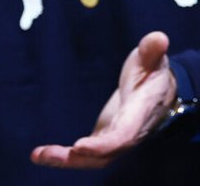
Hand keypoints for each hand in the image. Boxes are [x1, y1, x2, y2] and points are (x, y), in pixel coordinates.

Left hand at [31, 31, 176, 168]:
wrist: (160, 92)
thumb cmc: (152, 72)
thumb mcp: (152, 59)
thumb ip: (151, 50)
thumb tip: (158, 38)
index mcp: (141, 112)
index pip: (125, 134)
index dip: (105, 143)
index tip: (80, 145)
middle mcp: (130, 132)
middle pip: (108, 153)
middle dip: (83, 156)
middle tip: (52, 153)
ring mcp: (117, 140)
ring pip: (95, 159)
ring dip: (67, 160)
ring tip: (39, 154)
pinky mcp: (104, 142)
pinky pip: (85, 157)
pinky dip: (63, 158)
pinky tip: (39, 154)